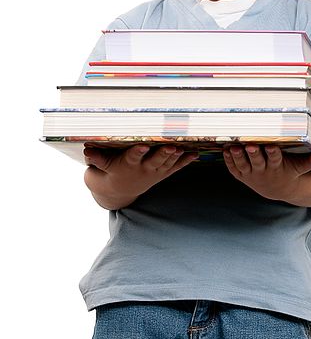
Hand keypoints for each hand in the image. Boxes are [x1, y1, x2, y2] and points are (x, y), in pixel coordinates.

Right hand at [83, 144, 198, 208]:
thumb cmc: (109, 172)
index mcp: (127, 165)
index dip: (138, 152)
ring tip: (183, 148)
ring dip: (176, 156)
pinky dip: (185, 161)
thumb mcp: (101, 167)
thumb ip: (97, 158)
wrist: (118, 192)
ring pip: (167, 163)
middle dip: (163, 153)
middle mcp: (143, 170)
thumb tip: (87, 151)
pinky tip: (195, 154)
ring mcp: (154, 172)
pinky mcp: (162, 173)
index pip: (132, 157)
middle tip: (171, 146)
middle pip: (154, 161)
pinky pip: (175, 167)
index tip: (143, 145)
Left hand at [223, 144, 310, 202]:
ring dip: (238, 156)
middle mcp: (263, 171)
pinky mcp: (242, 175)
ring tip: (233, 146)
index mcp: (277, 167)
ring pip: (243, 165)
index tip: (271, 146)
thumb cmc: (289, 173)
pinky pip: (234, 169)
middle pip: (257, 162)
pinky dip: (229, 161)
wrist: (276, 189)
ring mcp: (251, 174)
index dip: (273, 153)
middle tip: (250, 145)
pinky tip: (225, 149)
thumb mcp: (300, 168)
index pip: (275, 159)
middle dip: (253, 153)